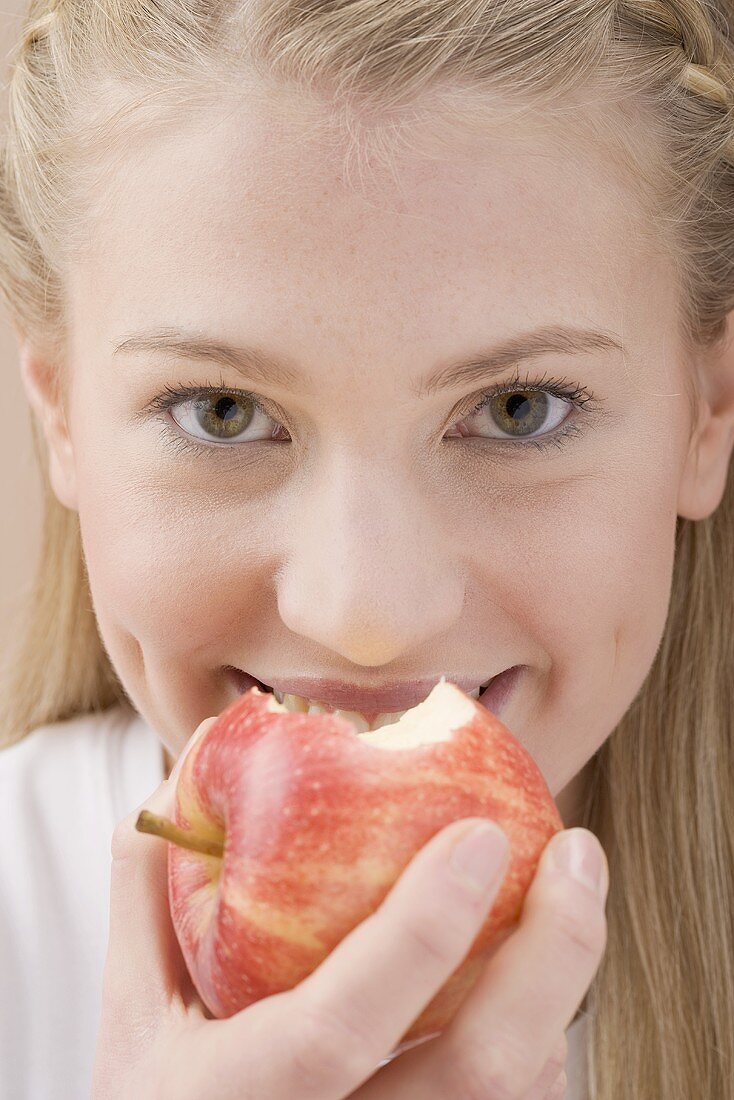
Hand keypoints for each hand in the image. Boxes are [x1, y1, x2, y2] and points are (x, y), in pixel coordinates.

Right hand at [92, 716, 607, 1098]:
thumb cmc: (163, 1098)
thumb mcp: (134, 1008)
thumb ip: (152, 885)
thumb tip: (197, 751)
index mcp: (238, 1095)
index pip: (338, 1023)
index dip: (417, 931)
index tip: (481, 833)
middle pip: (481, 1073)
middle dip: (552, 954)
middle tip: (577, 851)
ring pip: (517, 1094)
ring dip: (558, 983)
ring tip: (567, 886)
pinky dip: (539, 1025)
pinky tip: (532, 958)